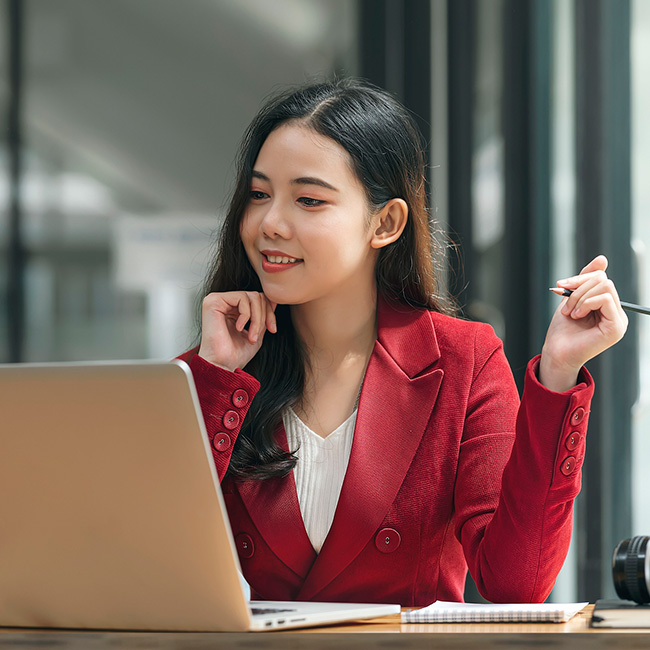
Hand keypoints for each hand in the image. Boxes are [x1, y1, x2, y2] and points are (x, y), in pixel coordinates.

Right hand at [198, 291, 276, 371]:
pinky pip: (241, 298)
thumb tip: (273, 301)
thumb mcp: (257, 331)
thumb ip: (263, 315)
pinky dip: (246, 315)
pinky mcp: (213, 301)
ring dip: (257, 318)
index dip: (269, 312)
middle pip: (256, 296)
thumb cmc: (235, 354)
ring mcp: (217, 300)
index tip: (273, 329)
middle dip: (264, 316)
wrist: (222, 365)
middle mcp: (225, 302)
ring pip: (251, 297)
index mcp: (232, 309)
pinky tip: (238, 328)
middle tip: (258, 335)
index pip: (258, 299)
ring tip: (251, 335)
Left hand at [539, 255, 627, 391]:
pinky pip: (605, 298)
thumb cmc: (562, 330)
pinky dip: (586, 303)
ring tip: (570, 312)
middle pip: (604, 280)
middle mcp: (616, 312)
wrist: (556, 353)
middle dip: (578, 288)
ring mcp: (619, 320)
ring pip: (605, 287)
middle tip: (565, 305)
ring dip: (580, 297)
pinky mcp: (617, 327)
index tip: (560, 286)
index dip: (579, 278)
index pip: (601, 278)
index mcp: (607, 306)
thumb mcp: (571, 298)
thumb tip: (602, 259)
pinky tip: (577, 315)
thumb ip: (585, 280)